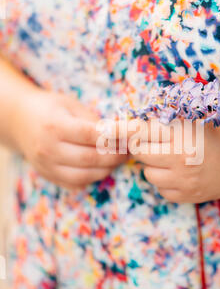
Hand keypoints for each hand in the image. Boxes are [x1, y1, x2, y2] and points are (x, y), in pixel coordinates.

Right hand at [13, 88, 127, 189]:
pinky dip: (93, 178)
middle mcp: (49, 149)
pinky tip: (102, 168)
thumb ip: (93, 120)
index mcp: (55, 126)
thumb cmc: (50, 109)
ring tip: (118, 159)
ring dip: (107, 169)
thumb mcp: (70, 105)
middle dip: (115, 156)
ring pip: (85, 175)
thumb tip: (120, 134)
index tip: (131, 136)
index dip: (115, 137)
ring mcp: (47, 166)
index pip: (91, 135)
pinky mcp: (49, 176)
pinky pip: (76, 183)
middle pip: (90, 158)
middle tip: (128, 151)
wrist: (20, 121)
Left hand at [125, 118, 219, 203]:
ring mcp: (183, 181)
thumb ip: (170, 115)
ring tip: (172, 157)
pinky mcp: (186, 196)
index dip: (120, 129)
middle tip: (156, 140)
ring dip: (152, 164)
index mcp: (182, 133)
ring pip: (147, 173)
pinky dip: (164, 181)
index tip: (103, 130)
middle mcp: (179, 158)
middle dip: (142, 145)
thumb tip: (132, 117)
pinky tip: (180, 173)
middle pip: (138, 152)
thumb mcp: (199, 116)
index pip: (139, 131)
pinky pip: (160, 189)